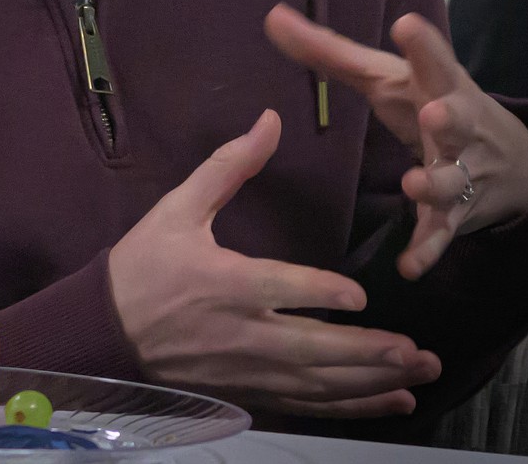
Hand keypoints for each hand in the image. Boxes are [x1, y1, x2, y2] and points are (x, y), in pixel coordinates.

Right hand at [108, 110, 440, 418]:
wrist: (106, 330)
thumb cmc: (145, 264)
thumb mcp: (179, 207)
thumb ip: (230, 165)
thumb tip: (271, 120)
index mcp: (226, 283)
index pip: (283, 290)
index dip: (322, 294)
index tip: (360, 295)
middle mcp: (244, 334)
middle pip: (316, 350)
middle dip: (372, 354)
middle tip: (421, 353)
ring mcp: (250, 372)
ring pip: (320, 384)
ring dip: (374, 383)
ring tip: (420, 376)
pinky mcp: (252, 393)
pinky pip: (309, 405)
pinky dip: (353, 407)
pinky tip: (390, 402)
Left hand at [264, 4, 527, 278]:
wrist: (509, 161)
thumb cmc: (426, 101)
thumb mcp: (383, 75)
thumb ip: (328, 51)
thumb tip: (271, 16)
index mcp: (436, 83)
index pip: (432, 59)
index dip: (422, 44)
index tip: (406, 24)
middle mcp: (456, 125)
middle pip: (457, 119)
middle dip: (449, 117)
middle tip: (435, 112)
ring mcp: (460, 171)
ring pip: (452, 180)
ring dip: (435, 183)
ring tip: (414, 184)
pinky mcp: (456, 214)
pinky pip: (442, 234)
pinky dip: (427, 249)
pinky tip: (409, 266)